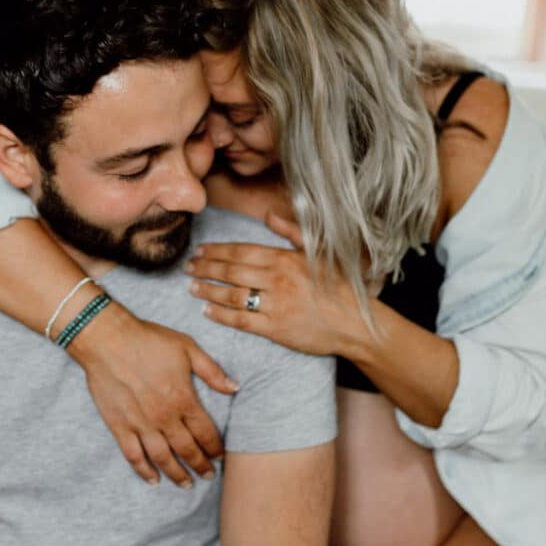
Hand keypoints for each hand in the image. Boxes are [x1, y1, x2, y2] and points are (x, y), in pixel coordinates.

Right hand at [68, 302, 237, 486]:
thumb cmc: (148, 340)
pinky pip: (134, 456)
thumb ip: (212, 371)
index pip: (206, 433)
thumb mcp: (187, 348)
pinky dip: (144, 471)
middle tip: (208, 476)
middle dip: (200, 465)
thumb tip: (234, 387)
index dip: (215, 448)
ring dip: (177, 474)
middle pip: (187, 450)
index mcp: (183, 399)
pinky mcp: (119, 426)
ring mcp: (141, 424)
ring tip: (186, 484)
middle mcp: (164, 417)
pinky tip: (153, 480)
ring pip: (163, 458)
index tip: (220, 457)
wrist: (107, 339)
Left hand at [185, 212, 364, 356]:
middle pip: (231, 271)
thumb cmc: (339, 287)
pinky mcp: (275, 329)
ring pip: (231, 295)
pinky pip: (241, 321)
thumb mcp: (319, 253)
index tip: (200, 251)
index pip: (241, 251)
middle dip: (205, 268)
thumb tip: (269, 216)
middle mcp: (277, 280)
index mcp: (285, 259)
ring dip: (208, 290)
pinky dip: (221, 315)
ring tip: (192, 288)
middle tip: (189, 267)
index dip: (216, 251)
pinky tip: (207, 310)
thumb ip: (292, 233)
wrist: (356, 323)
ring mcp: (275, 305)